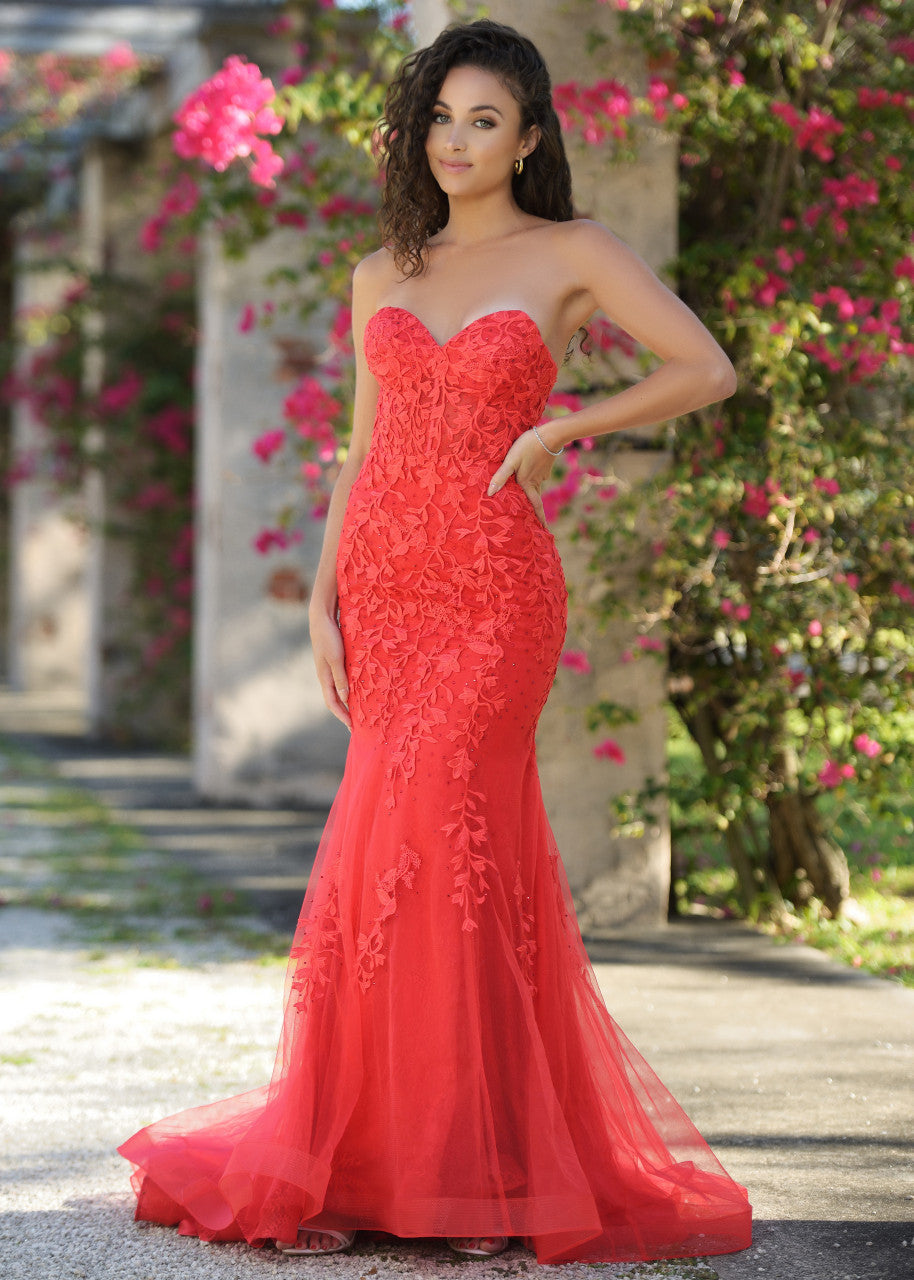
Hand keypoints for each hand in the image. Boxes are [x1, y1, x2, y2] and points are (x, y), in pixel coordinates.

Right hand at [309, 609, 351, 730]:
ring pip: (337, 691)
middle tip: (356, 726)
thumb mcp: (336, 658)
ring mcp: (328, 669)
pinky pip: (340, 680)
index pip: (332, 703)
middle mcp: (325, 676)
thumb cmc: (329, 636)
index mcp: (324, 677)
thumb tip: (345, 699)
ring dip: (346, 703)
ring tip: (358, 712)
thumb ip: (341, 678)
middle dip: (344, 714)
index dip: (342, 716)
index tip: (352, 728)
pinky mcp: (333, 661)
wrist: (321, 617)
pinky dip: (348, 689)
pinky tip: (356, 690)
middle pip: (334, 700)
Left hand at [487, 428, 559, 526]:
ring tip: (526, 494)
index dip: (540, 519)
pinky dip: (533, 479)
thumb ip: (501, 476)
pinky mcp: (545, 466)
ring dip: (532, 493)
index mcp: (528, 483)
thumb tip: (490, 493)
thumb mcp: (511, 460)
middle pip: (535, 498)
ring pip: (535, 486)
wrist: (550, 434)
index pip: (536, 506)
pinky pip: (537, 476)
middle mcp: (536, 482)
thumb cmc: (528, 446)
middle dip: (535, 510)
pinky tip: (529, 472)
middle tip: (535, 519)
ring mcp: (542, 474)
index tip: (544, 530)